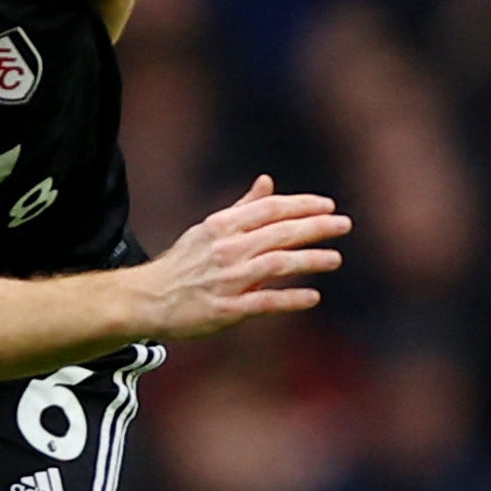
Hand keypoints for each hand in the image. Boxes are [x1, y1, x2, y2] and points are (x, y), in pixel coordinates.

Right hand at [139, 175, 348, 338]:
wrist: (147, 298)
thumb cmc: (183, 263)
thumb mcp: (209, 229)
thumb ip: (243, 207)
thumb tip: (268, 181)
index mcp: (221, 226)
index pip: (270, 209)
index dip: (302, 205)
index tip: (328, 206)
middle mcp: (225, 249)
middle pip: (279, 233)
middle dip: (315, 227)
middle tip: (343, 224)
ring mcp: (226, 280)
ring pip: (276, 265)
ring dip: (309, 260)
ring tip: (335, 258)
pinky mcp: (225, 309)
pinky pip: (265, 302)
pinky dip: (290, 299)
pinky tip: (313, 297)